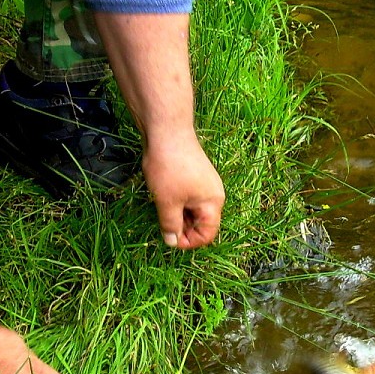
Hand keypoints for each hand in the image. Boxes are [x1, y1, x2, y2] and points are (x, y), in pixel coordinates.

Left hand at [143, 130, 223, 248]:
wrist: (167, 132)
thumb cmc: (169, 168)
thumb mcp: (167, 202)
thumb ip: (171, 225)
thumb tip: (172, 242)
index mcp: (213, 203)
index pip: (208, 234)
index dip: (189, 242)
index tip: (169, 238)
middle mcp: (213, 194)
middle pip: (202, 222)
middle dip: (183, 229)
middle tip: (162, 226)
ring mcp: (204, 183)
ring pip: (193, 210)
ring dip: (178, 215)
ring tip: (161, 210)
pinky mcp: (194, 174)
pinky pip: (188, 197)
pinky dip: (177, 202)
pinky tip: (163, 197)